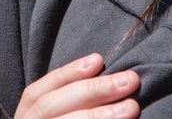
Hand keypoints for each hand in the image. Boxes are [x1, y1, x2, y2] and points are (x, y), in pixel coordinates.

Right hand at [15, 53, 140, 118]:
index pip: (38, 93)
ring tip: (132, 107)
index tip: (98, 60)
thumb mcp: (52, 118)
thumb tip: (99, 68)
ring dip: (100, 117)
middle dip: (93, 91)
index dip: (67, 74)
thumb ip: (68, 103)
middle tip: (130, 81)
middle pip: (53, 108)